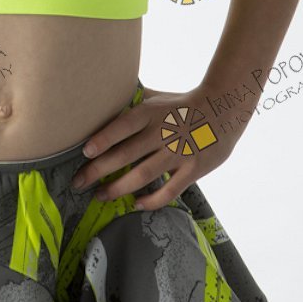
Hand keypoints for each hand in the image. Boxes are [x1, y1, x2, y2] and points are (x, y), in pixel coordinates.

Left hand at [69, 84, 241, 209]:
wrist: (223, 109)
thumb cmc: (183, 104)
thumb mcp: (157, 97)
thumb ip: (133, 101)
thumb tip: (104, 99)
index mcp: (151, 112)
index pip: (122, 126)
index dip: (103, 139)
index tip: (85, 152)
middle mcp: (162, 132)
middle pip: (126, 154)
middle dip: (99, 170)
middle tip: (79, 182)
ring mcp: (178, 152)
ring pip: (143, 175)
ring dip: (119, 188)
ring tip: (100, 195)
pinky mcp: (193, 170)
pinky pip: (169, 190)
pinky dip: (151, 200)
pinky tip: (135, 204)